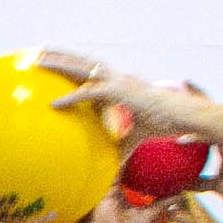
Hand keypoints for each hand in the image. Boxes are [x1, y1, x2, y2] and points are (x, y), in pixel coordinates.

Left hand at [37, 50, 222, 155]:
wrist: (185, 117)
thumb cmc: (164, 124)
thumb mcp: (134, 138)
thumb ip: (118, 148)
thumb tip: (108, 169)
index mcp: (120, 84)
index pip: (91, 72)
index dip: (72, 66)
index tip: (54, 63)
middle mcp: (118, 78)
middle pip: (83, 62)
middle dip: (60, 55)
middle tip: (37, 52)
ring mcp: (119, 82)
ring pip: (83, 68)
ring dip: (60, 63)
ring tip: (38, 60)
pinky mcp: (121, 92)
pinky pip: (90, 94)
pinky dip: (71, 98)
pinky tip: (54, 103)